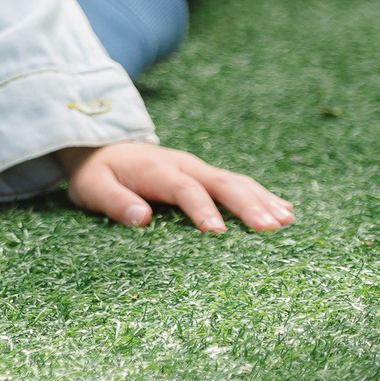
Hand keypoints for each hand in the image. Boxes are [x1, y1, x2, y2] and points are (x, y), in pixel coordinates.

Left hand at [59, 142, 292, 233]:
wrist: (99, 148)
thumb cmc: (96, 174)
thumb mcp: (92, 187)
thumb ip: (113, 201)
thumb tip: (139, 218)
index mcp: (157, 169)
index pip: (184, 189)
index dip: (201, 210)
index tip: (217, 233)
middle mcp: (184, 166)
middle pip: (221, 183)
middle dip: (248, 205)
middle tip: (272, 228)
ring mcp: (197, 169)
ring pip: (236, 182)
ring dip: (262, 200)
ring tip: (287, 221)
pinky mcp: (204, 175)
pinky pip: (237, 183)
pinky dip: (261, 195)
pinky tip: (285, 210)